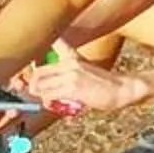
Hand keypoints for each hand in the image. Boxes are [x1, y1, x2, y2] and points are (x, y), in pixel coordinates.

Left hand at [18, 41, 153, 116]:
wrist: (123, 89)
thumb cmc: (104, 84)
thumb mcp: (85, 69)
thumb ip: (66, 74)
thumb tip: (46, 86)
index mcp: (72, 56)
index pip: (48, 47)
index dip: (35, 57)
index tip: (30, 70)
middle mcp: (69, 63)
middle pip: (37, 73)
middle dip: (32, 85)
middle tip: (34, 94)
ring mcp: (71, 75)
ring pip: (40, 86)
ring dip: (39, 96)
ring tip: (47, 100)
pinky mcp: (73, 89)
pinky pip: (49, 96)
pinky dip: (47, 103)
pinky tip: (55, 104)